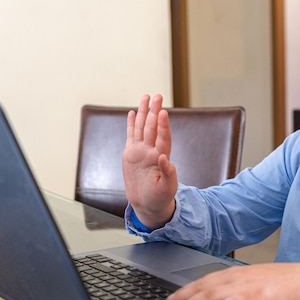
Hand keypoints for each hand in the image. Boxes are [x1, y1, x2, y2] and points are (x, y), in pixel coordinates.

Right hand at [122, 94, 177, 227]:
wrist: (148, 203)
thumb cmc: (160, 197)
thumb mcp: (167, 188)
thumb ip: (168, 173)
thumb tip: (166, 158)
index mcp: (162, 158)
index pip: (163, 138)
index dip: (163, 125)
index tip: (163, 113)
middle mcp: (152, 151)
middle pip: (153, 127)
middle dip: (155, 111)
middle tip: (158, 95)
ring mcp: (141, 151)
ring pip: (142, 128)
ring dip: (144, 112)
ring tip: (146, 97)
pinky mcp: (130, 154)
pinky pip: (131, 136)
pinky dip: (131, 124)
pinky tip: (133, 112)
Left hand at [158, 261, 299, 299]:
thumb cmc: (281, 283)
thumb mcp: (252, 283)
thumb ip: (233, 292)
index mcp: (234, 274)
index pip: (202, 281)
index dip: (183, 291)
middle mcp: (235, 277)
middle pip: (201, 286)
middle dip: (179, 298)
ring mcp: (244, 286)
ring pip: (210, 294)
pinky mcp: (255, 297)